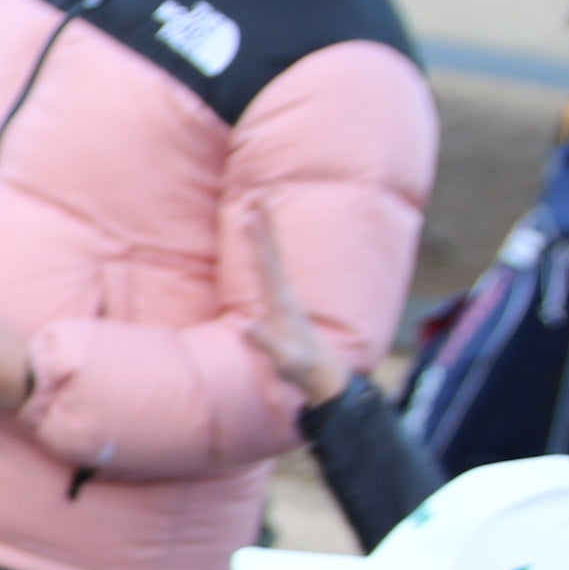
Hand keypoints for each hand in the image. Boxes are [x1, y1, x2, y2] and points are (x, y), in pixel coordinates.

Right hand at [243, 207, 344, 405]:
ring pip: (271, 258)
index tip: (250, 213)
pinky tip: (259, 247)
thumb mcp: (284, 360)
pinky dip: (262, 252)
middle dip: (265, 222)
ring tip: (254, 209)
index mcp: (280, 302)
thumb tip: (246, 325)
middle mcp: (284, 294)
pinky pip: (268, 270)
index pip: (267, 263)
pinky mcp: (281, 304)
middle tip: (258, 193)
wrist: (322, 376)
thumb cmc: (302, 369)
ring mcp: (284, 298)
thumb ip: (266, 342)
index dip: (258, 238)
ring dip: (264, 232)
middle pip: (272, 251)